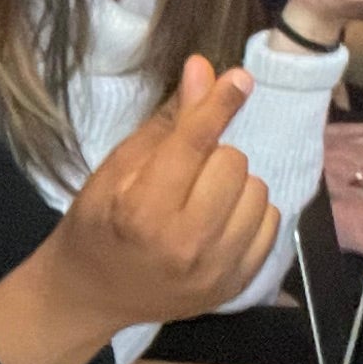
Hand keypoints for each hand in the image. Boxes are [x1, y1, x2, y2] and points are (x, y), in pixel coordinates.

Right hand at [40, 55, 278, 338]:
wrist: (91, 294)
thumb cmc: (98, 224)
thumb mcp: (117, 169)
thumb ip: (167, 123)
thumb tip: (203, 69)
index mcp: (143, 209)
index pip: (195, 143)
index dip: (219, 104)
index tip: (240, 79)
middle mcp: (185, 243)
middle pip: (233, 162)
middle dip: (212, 156)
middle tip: (186, 173)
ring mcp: (215, 270)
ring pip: (258, 191)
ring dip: (234, 186)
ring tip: (203, 198)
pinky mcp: (236, 285)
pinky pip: (270, 223)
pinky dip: (249, 213)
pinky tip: (219, 221)